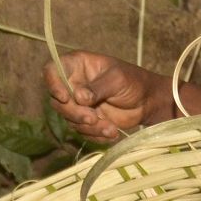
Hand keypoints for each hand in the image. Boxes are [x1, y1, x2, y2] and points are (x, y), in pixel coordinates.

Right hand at [45, 51, 165, 142]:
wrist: (147, 101)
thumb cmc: (133, 81)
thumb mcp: (117, 79)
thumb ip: (98, 87)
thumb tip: (78, 97)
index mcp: (77, 65)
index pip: (52, 70)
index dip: (53, 83)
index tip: (64, 97)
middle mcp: (72, 84)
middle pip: (57, 101)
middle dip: (75, 113)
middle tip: (92, 118)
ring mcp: (77, 104)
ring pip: (69, 119)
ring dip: (88, 127)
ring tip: (110, 128)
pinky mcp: (85, 120)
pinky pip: (81, 131)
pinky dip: (95, 135)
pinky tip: (111, 132)